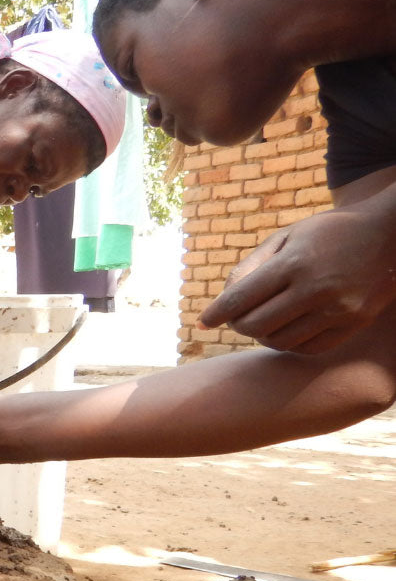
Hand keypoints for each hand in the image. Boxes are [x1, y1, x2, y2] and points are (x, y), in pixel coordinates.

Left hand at [199, 203, 395, 353]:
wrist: (390, 234)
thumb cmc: (329, 232)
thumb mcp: (288, 236)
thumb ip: (252, 266)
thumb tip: (224, 300)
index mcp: (294, 264)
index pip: (241, 299)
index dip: (216, 314)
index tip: (202, 322)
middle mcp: (315, 290)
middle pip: (255, 325)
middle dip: (238, 325)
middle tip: (236, 319)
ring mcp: (338, 310)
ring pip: (280, 341)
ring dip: (262, 336)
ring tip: (261, 322)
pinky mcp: (354, 324)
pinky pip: (308, 348)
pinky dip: (289, 343)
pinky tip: (285, 330)